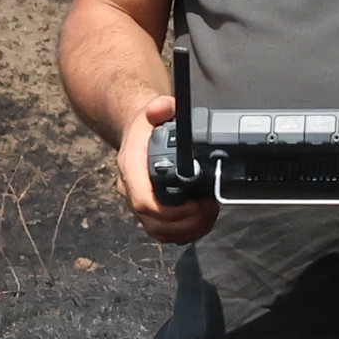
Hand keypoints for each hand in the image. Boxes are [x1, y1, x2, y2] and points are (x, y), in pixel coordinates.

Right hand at [112, 103, 218, 244]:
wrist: (137, 134)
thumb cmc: (147, 126)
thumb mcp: (155, 110)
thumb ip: (161, 107)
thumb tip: (160, 108)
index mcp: (130, 166)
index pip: (143, 200)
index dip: (170, 211)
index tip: (194, 205)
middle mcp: (129, 189)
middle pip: (153, 222)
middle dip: (186, 223)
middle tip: (209, 208)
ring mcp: (138, 202)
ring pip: (159, 231)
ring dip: (187, 229)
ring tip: (208, 213)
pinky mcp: (148, 211)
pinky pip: (163, 232)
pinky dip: (184, 232)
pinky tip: (201, 220)